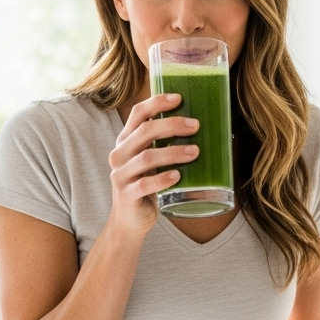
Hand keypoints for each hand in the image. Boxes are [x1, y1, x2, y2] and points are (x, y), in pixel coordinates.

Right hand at [108, 93, 199, 234]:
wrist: (130, 221)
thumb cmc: (147, 186)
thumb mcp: (152, 162)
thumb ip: (164, 144)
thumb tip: (199, 126)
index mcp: (125, 141)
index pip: (138, 114)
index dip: (157, 103)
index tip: (179, 98)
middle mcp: (119, 154)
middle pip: (145, 131)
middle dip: (172, 125)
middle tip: (195, 126)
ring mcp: (120, 175)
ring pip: (147, 157)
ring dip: (174, 152)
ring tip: (195, 152)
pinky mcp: (126, 195)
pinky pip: (145, 184)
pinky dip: (163, 178)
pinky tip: (178, 176)